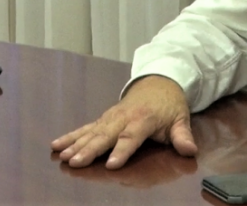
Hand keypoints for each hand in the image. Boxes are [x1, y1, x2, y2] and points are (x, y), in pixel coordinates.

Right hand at [50, 75, 197, 168]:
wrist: (158, 81)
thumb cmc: (169, 105)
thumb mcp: (181, 118)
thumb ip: (183, 135)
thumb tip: (190, 150)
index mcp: (143, 119)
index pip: (131, 137)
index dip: (122, 151)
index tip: (112, 165)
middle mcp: (123, 117)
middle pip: (104, 135)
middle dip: (89, 149)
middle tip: (75, 162)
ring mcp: (110, 117)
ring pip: (91, 131)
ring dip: (75, 144)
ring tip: (62, 156)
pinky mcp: (103, 118)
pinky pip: (85, 127)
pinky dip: (70, 136)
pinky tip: (57, 145)